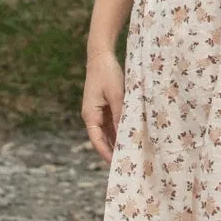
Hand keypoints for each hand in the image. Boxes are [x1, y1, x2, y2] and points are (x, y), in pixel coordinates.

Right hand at [82, 49, 124, 163]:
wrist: (101, 56)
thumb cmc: (107, 74)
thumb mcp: (116, 95)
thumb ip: (120, 114)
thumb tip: (124, 133)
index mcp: (90, 115)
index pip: (97, 141)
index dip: (106, 153)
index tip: (116, 165)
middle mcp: (92, 116)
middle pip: (102, 139)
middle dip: (112, 151)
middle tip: (127, 162)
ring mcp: (98, 112)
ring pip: (107, 132)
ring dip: (116, 141)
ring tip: (130, 152)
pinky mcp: (104, 106)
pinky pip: (111, 123)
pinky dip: (118, 130)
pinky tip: (129, 136)